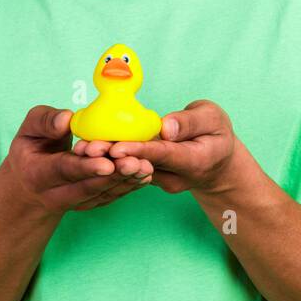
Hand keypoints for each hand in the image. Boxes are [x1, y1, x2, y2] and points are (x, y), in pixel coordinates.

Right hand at [3, 106, 152, 215]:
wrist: (29, 185)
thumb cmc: (31, 149)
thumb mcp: (28, 130)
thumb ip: (46, 121)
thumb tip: (68, 119)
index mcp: (37, 173)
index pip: (63, 170)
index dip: (86, 167)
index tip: (106, 162)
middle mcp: (55, 194)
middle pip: (87, 187)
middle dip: (113, 176)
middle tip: (135, 163)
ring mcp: (73, 203)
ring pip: (102, 194)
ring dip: (125, 182)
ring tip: (145, 167)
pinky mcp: (89, 204)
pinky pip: (110, 197)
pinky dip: (128, 187)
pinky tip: (144, 175)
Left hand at [99, 100, 239, 194]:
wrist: (218, 163)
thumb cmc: (216, 134)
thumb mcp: (213, 119)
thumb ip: (190, 122)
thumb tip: (165, 127)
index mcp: (194, 161)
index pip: (162, 155)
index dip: (138, 151)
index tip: (116, 148)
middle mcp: (175, 177)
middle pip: (140, 166)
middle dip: (113, 158)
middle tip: (87, 150)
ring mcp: (161, 181)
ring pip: (131, 170)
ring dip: (106, 161)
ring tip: (82, 150)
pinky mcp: (150, 178)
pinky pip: (130, 169)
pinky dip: (111, 161)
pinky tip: (88, 151)